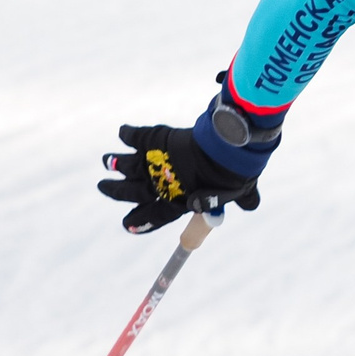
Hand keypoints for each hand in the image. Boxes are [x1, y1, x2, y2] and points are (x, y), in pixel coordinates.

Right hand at [98, 123, 260, 233]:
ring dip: (115, 163)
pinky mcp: (155, 140)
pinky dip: (128, 133)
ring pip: (128, 166)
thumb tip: (252, 205)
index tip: (127, 223)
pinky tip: (123, 131)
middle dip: (115, 191)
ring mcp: (155, 163)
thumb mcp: (237, 189)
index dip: (140, 221)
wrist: (227, 150)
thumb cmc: (232, 174)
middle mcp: (160, 185)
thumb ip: (241, 196)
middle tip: (102, 186)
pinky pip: (136, 137)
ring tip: (106, 161)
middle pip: (131, 192)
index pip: (154, 216)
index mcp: (177, 202)